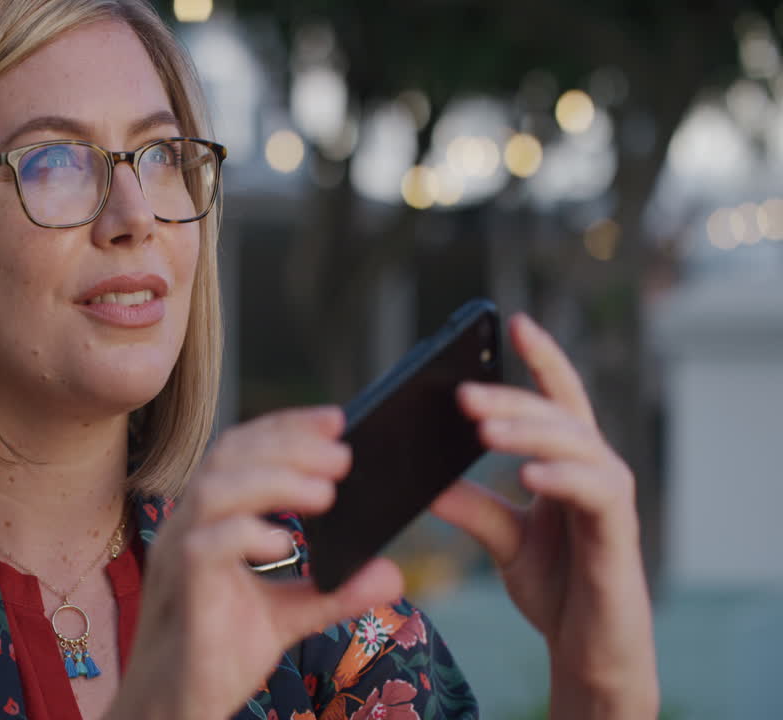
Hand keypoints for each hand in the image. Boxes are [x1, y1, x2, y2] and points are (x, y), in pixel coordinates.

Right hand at [110, 408, 403, 719]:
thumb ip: (333, 591)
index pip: (240, 451)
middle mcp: (186, 527)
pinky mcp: (182, 593)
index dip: (286, 427)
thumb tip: (391, 574)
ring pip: (214, 489)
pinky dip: (246, 533)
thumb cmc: (216, 654)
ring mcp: (177, 558)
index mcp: (207, 521)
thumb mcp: (285, 618)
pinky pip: (204, 546)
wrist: (172, 711)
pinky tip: (286, 542)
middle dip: (288, 445)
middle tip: (344, 456)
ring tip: (326, 494)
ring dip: (274, 480)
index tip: (337, 420)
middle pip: (228, 456)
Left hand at [431, 313, 658, 718]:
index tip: (513, 322)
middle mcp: (594, 469)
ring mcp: (610, 497)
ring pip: (576, 444)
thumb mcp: (501, 538)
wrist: (589, 649)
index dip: (541, 358)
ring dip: (528, 433)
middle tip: (463, 394)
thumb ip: (470, 504)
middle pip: (556, 415)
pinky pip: (594, 491)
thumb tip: (422, 474)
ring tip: (483, 432)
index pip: (556, 398)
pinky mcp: (618, 531)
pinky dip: (561, 478)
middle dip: (510, 400)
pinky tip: (527, 475)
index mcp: (567, 462)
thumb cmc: (556, 586)